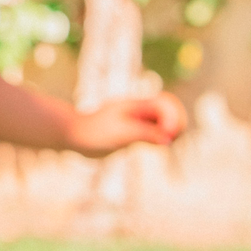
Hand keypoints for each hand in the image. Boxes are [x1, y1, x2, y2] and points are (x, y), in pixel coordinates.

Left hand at [64, 92, 186, 156]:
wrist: (74, 136)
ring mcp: (136, 121)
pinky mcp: (132, 133)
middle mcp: (139, 111)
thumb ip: (146, 134)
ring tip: (168, 144)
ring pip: (162, 123)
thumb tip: (168, 139)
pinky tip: (157, 146)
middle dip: (177, 124)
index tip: (170, 135)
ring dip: (170, 132)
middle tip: (173, 140)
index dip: (175, 118)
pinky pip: (154, 133)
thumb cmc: (96, 132)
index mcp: (138, 105)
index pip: (168, 104)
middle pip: (169, 112)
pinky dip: (160, 138)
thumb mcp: (122, 133)